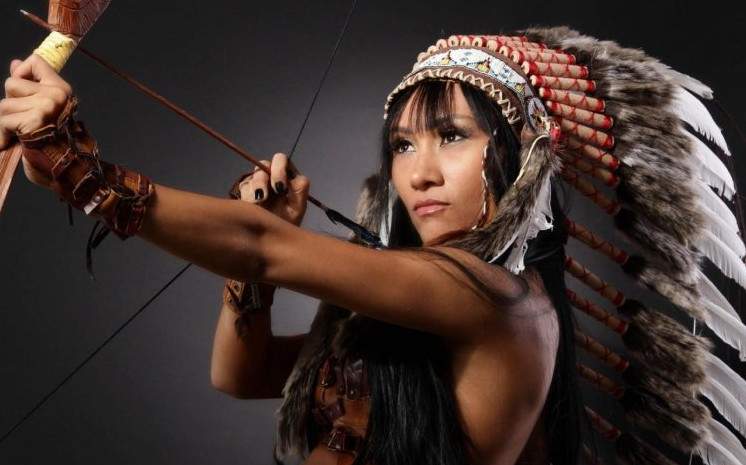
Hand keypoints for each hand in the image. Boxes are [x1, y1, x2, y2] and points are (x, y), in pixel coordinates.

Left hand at [1, 55, 72, 187]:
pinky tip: (9, 143)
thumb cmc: (55, 145)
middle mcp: (56, 96)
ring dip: (6, 123)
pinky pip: (3, 121)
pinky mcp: (32, 121)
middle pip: (12, 84)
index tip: (23, 93)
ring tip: (20, 136)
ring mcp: (45, 108)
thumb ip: (30, 85)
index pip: (35, 62)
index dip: (22, 73)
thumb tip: (15, 63)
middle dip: (11, 105)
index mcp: (62, 90)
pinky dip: (2, 135)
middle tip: (25, 123)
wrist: (68, 172)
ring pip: (4, 105)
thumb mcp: (44, 110)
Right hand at [235, 152, 309, 225]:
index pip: (282, 161)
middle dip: (263, 178)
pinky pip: (244, 186)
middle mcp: (271, 177)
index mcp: (287, 178)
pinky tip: (252, 206)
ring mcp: (257, 182)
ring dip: (255, 188)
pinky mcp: (245, 191)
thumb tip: (297, 179)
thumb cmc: (285, 225)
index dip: (280, 169)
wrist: (269, 241)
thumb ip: (300, 191)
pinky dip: (247, 196)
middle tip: (264, 195)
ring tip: (258, 204)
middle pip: (264, 164)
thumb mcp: (297, 210)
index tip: (280, 187)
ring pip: (253, 176)